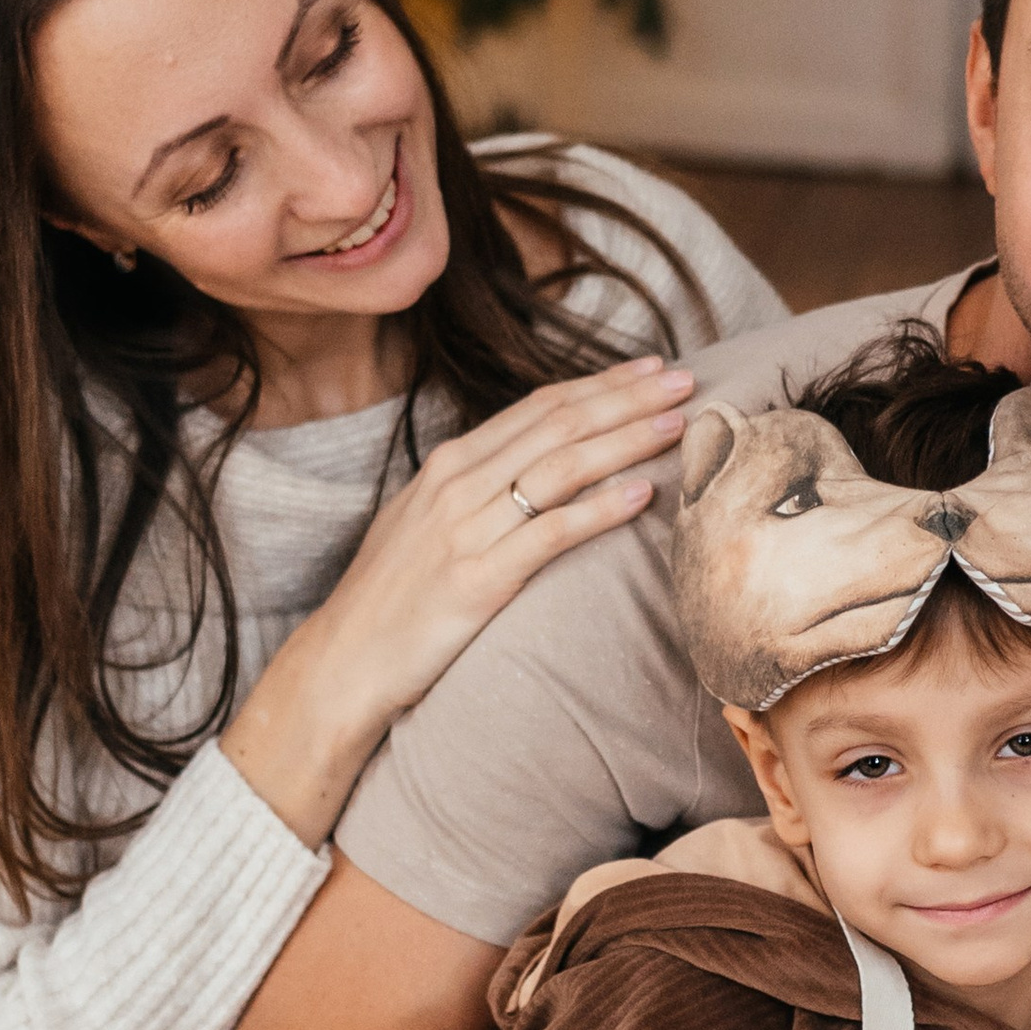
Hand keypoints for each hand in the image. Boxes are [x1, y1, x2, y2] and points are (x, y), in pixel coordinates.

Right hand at [222, 354, 695, 845]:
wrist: (345, 660)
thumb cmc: (393, 596)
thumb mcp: (426, 521)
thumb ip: (477, 489)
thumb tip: (534, 468)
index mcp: (451, 463)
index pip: (539, 407)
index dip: (600, 384)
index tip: (650, 369)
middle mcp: (459, 483)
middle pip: (559, 425)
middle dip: (627, 398)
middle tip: (685, 379)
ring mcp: (467, 528)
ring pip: (561, 467)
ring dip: (625, 440)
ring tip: (676, 425)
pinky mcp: (478, 579)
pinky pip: (550, 534)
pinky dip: (600, 510)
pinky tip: (643, 496)